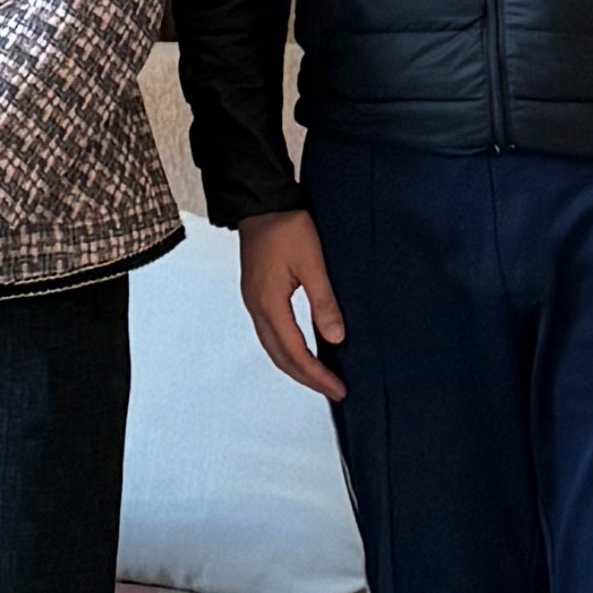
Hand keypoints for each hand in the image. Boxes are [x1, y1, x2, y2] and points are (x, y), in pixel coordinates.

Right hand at [235, 209, 346, 399]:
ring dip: (296, 366)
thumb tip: (336, 338)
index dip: (317, 374)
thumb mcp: (313, 263)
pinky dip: (288, 349)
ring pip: (274, 347)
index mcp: (269, 304)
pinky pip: (271, 333)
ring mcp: (254, 302)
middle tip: (333, 390)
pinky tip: (303, 349)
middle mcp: (257, 308)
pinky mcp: (257, 294)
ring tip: (320, 377)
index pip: (295, 352)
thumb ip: (324, 302)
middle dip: (307, 378)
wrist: (260, 202)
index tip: (338, 388)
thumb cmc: (286, 227)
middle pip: (281, 357)